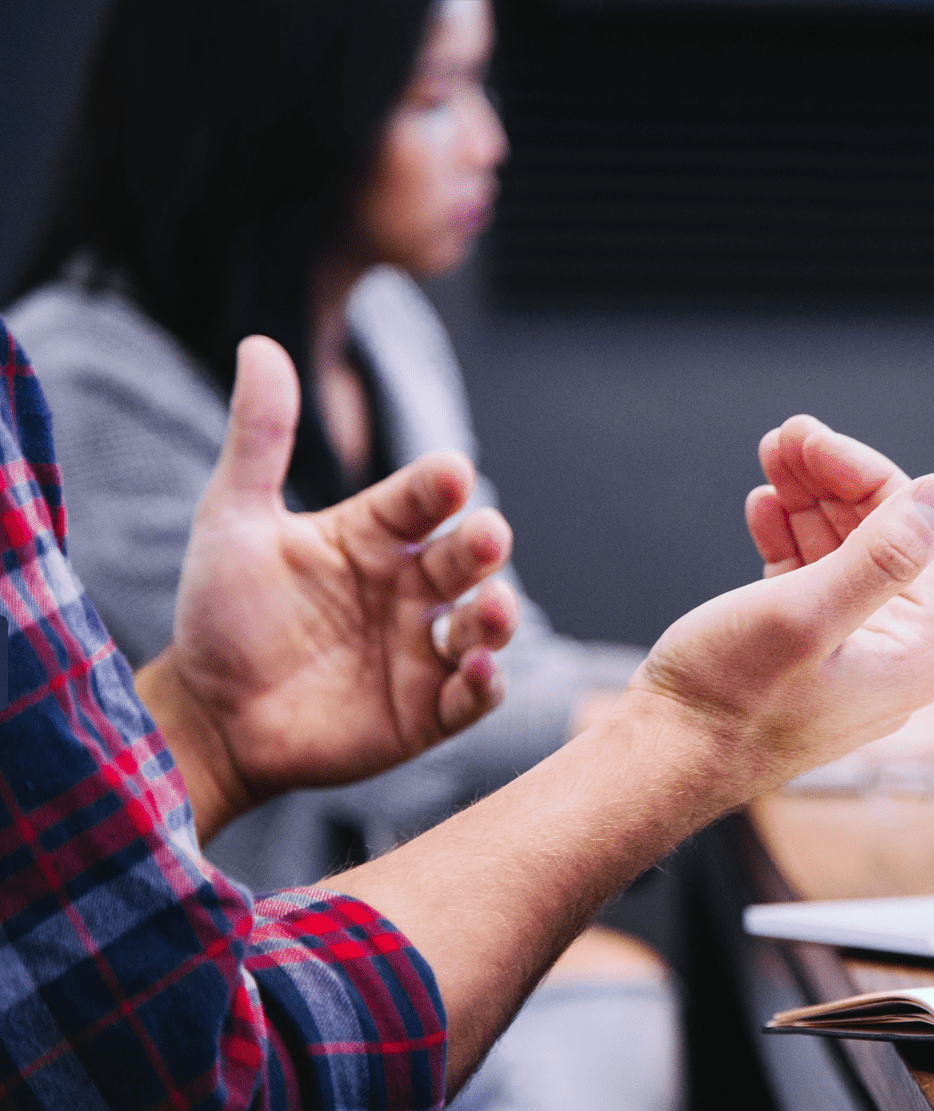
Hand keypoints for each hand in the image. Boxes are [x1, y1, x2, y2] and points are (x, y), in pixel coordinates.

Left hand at [136, 336, 518, 836]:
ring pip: (483, 624)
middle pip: (465, 558)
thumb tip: (259, 344)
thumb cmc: (223, 613)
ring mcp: (423, 649)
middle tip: (486, 536)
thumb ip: (258, 438)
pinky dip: (485, 684)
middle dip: (483, 546)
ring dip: (498, 616)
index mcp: (375, 536)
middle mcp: (410, 587)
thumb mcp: (232, 519)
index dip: (438, 486)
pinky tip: (478, 671)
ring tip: (493, 609)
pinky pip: (471, 696)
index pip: (421, 499)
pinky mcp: (427, 712)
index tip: (449, 473)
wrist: (208, 715)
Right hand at [623, 415, 933, 803]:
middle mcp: (892, 658)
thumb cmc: (727, 700)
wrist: (660, 760)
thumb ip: (882, 554)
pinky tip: (764, 508)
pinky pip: (811, 581)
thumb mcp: (806, 613)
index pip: (916, 534)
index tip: (811, 439)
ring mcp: (848, 657)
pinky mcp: (803, 656)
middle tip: (786, 436)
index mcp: (914, 653)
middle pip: (881, 539)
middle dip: (833, 482)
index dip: (865, 475)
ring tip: (772, 457)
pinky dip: (789, 539)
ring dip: (808, 501)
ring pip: (841, 554)